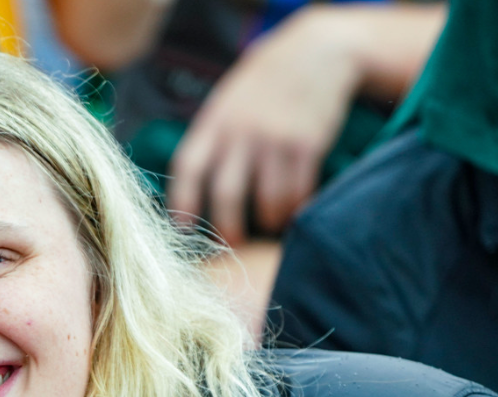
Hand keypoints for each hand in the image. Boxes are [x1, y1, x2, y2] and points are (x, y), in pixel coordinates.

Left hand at [168, 6, 361, 244]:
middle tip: (233, 245)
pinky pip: (299, 192)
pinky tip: (295, 211)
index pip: (187, 170)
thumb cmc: (262, 86)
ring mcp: (276, 139)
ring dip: (268, 223)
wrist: (315, 51)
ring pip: (268, 202)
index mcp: (213, 123)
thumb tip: (190, 192)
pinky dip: (296, 209)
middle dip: (227, 229)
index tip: (183, 231)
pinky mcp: (307, 145)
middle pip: (226, 195)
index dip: (181, 205)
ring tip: (269, 226)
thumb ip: (209, 140)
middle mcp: (241, 133)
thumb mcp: (226, 103)